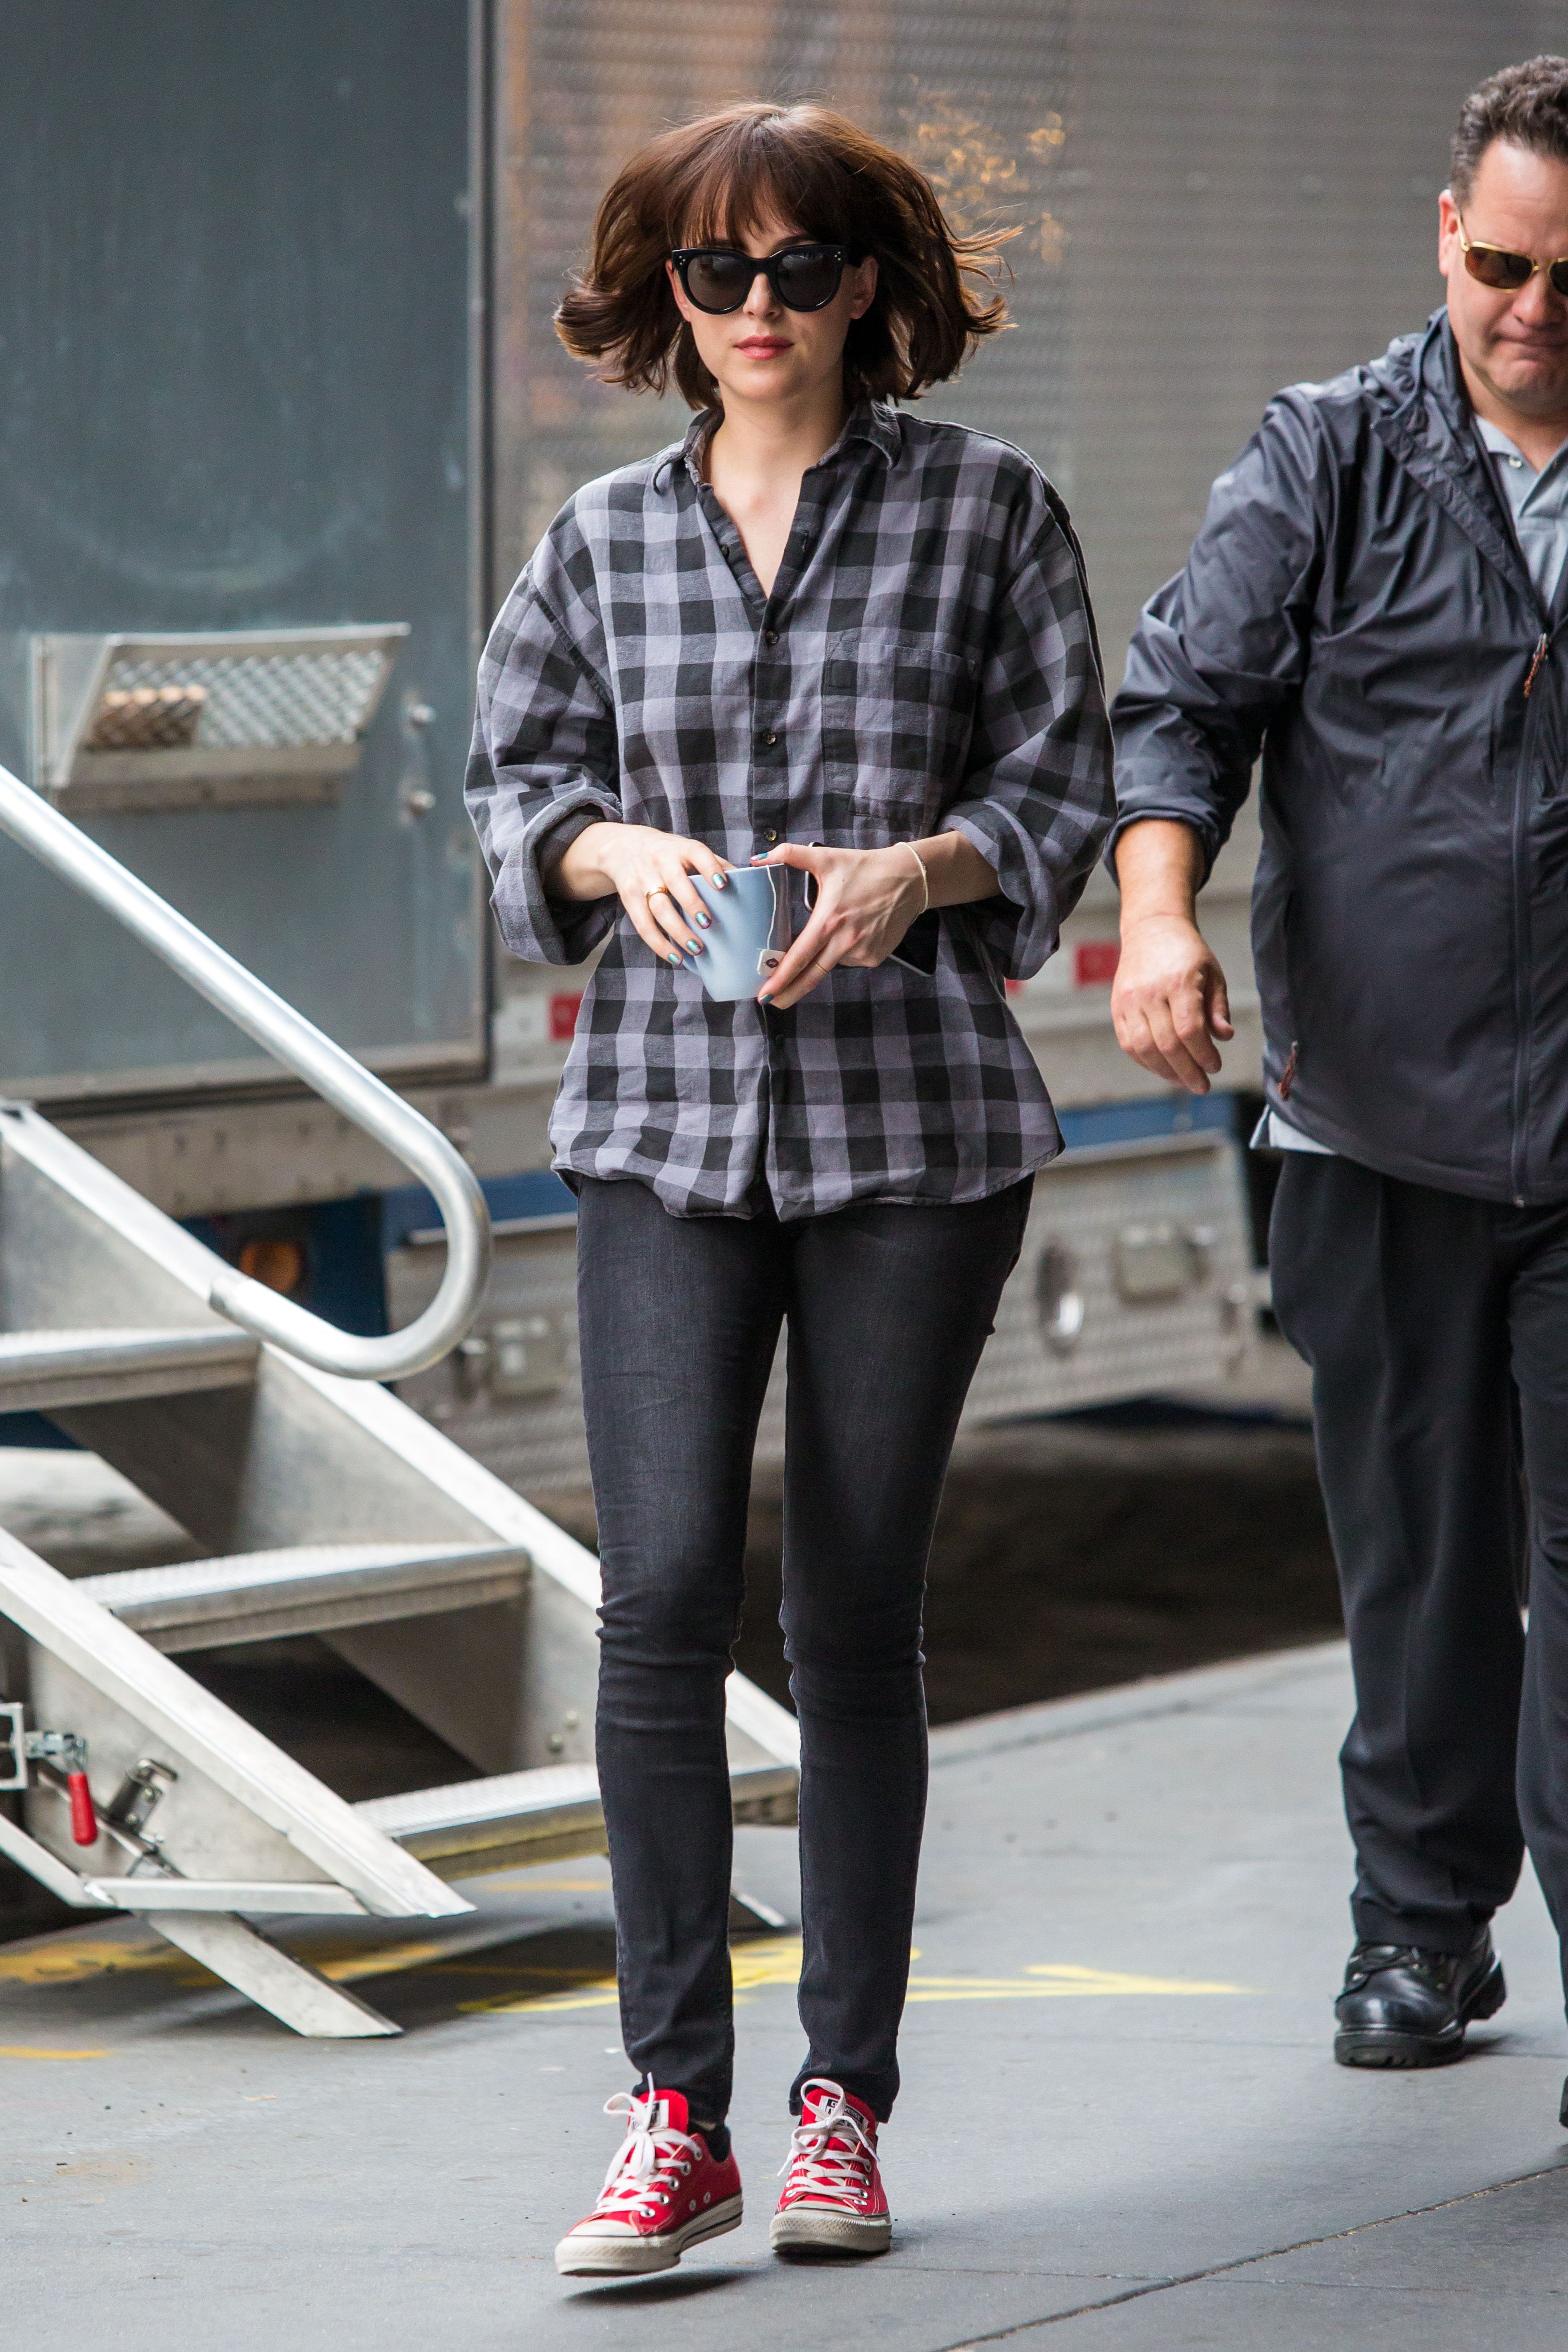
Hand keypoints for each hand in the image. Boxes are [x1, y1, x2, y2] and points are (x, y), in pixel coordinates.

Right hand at [554, 822, 732, 966]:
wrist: (623, 848)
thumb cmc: (668, 854)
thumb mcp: (688, 851)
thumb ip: (715, 865)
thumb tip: (751, 884)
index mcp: (681, 848)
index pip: (697, 854)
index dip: (710, 869)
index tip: (723, 885)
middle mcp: (660, 861)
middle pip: (676, 884)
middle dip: (692, 905)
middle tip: (708, 925)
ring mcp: (642, 879)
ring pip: (658, 908)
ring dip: (678, 932)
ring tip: (696, 950)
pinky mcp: (629, 897)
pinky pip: (642, 925)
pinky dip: (658, 944)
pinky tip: (675, 958)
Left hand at [751, 842, 924, 1008]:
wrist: (909, 879)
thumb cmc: (867, 869)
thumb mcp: (826, 858)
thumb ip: (789, 855)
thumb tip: (757, 859)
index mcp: (829, 921)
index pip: (798, 958)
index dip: (780, 980)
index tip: (764, 995)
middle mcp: (846, 942)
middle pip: (811, 977)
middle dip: (789, 993)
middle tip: (771, 1001)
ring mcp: (863, 952)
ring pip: (831, 963)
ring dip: (824, 955)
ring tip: (838, 926)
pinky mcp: (876, 957)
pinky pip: (850, 960)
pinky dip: (844, 951)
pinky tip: (854, 930)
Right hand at [1111, 913, 1233, 1093]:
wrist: (1151, 930)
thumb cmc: (1188, 954)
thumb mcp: (1212, 974)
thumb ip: (1218, 1007)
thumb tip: (1224, 1037)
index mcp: (1178, 981)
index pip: (1190, 1029)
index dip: (1203, 1054)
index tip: (1215, 1066)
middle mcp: (1150, 992)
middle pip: (1167, 1044)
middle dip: (1187, 1071)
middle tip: (1202, 1085)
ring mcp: (1129, 1001)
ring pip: (1144, 1048)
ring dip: (1165, 1072)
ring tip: (1183, 1081)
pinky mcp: (1117, 1008)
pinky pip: (1128, 1044)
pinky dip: (1146, 1062)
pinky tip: (1163, 1068)